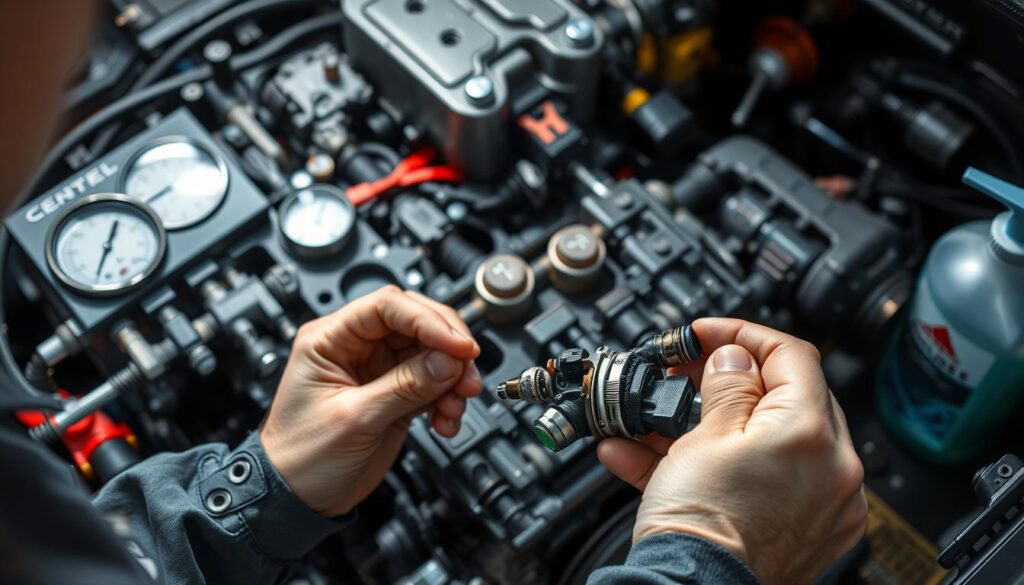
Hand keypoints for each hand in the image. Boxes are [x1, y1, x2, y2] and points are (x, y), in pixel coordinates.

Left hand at [260, 286, 481, 516]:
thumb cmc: (301, 458)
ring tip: (457, 404)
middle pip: (415, 323)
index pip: (387, 306)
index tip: (458, 346)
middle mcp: (355, 347)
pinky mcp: (395, 393)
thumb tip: (447, 360)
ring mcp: (377, 369)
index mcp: (330, 339)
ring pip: (431, 353)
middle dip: (448, 347)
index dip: (428, 320)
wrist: (298, 500)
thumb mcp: (354, 419)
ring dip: (453, 377)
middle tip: (467, 371)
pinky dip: (447, 398)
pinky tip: (446, 420)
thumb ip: (404, 387)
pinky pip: (433, 382)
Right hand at [598, 318, 865, 584]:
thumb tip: (736, 356)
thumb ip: (727, 385)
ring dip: (715, 424)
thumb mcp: (703, 436)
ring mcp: (827, 505)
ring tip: (661, 426)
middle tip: (688, 375)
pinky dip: (724, 464)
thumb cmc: (699, 528)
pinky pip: (768, 479)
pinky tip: (661, 462)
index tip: (707, 335)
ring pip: (771, 440)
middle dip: (729, 380)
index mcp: (812, 434)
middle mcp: (835, 470)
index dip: (742, 334)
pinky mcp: (810, 531)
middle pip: (787, 397)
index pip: (791, 355)